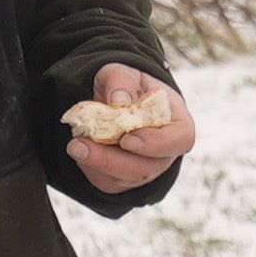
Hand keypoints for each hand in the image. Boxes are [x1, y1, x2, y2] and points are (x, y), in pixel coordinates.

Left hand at [69, 63, 195, 192]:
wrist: (116, 100)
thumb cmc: (127, 86)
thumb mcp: (123, 73)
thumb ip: (122, 83)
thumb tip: (118, 103)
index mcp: (177, 123)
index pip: (179, 140)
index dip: (156, 144)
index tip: (127, 139)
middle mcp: (166, 152)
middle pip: (147, 168)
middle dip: (112, 160)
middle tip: (81, 146)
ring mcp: (147, 169)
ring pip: (125, 179)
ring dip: (97, 165)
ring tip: (75, 146)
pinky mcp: (126, 180)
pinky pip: (109, 183)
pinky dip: (91, 170)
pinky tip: (81, 151)